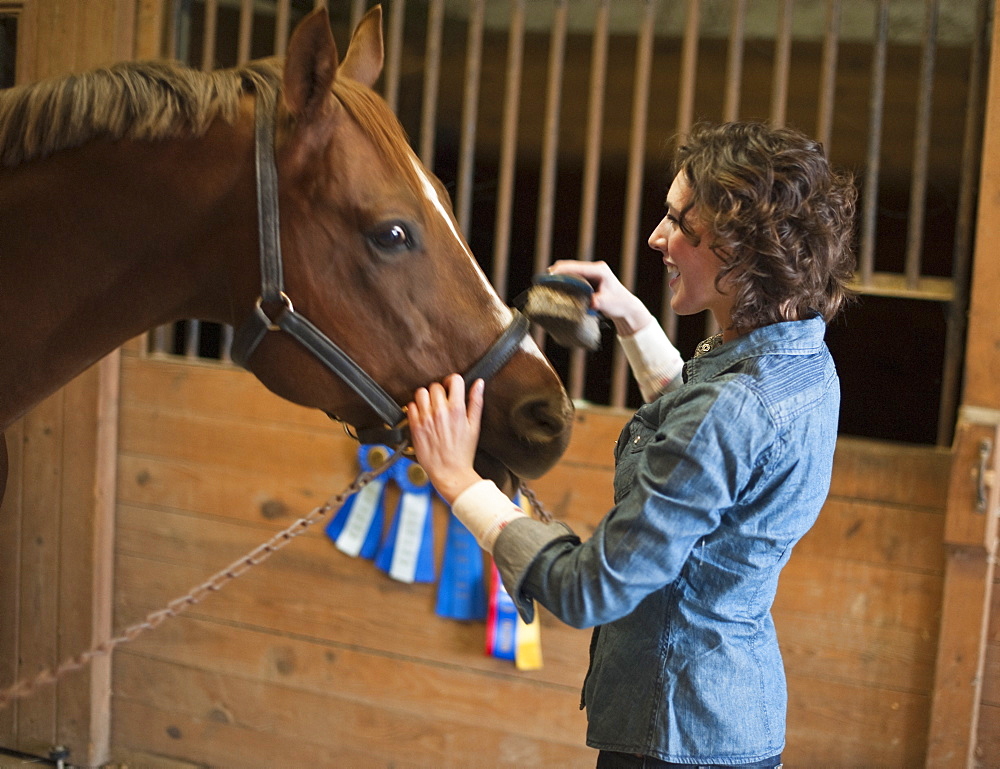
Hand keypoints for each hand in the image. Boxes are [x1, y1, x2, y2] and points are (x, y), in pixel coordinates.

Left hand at [408, 374, 484, 503]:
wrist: (449, 472)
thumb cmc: (463, 452)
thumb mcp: (475, 426)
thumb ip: (476, 402)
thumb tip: (479, 383)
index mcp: (457, 409)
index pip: (454, 380)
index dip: (454, 382)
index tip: (453, 388)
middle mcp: (440, 411)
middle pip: (436, 385)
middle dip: (440, 391)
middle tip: (442, 401)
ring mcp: (425, 418)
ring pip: (421, 392)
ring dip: (426, 397)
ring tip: (431, 407)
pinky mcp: (415, 426)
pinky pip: (411, 406)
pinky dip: (416, 408)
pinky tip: (423, 416)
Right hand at [548, 260, 652, 334]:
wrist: (626, 307)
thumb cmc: (619, 304)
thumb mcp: (607, 304)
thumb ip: (595, 302)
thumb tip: (585, 303)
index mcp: (599, 270)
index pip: (576, 267)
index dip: (562, 270)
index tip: (549, 275)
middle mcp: (594, 268)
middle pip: (570, 266)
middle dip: (556, 272)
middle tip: (543, 282)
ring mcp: (591, 273)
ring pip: (570, 271)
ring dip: (559, 277)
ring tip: (547, 285)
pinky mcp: (588, 279)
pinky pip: (573, 277)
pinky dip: (564, 281)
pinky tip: (556, 287)